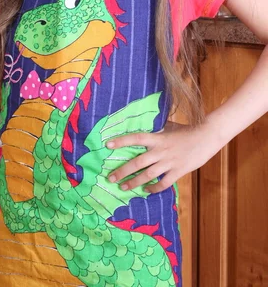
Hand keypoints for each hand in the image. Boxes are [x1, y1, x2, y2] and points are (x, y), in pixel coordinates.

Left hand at [106, 121, 221, 193]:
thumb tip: (147, 125)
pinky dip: (153, 188)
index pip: (136, 138)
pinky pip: (163, 183)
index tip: (108, 145)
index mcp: (158, 137)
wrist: (207, 137)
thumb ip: (158, 128)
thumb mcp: (170, 126)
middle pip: (138, 162)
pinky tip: (146, 190)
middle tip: (110, 177)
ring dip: (134, 182)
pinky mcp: (178, 171)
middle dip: (122, 171)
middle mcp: (161, 150)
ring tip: (123, 187)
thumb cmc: (188, 130)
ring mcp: (169, 162)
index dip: (122, 141)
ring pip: (147, 175)